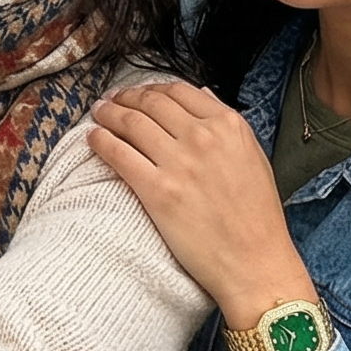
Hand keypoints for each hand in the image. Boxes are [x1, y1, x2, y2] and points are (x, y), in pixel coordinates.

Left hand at [87, 80, 315, 327]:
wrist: (254, 262)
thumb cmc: (257, 216)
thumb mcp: (254, 157)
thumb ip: (227, 124)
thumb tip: (202, 94)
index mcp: (229, 125)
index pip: (178, 92)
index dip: (150, 88)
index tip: (137, 93)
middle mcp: (203, 137)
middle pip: (150, 103)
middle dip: (125, 98)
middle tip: (110, 101)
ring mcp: (179, 163)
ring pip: (131, 123)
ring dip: (108, 114)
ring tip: (98, 114)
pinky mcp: (157, 191)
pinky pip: (119, 154)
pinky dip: (101, 142)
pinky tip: (93, 139)